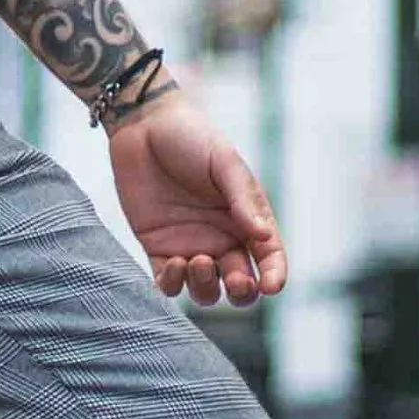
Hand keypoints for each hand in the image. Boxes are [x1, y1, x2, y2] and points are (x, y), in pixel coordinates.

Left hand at [107, 92, 285, 305]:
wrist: (143, 126)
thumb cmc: (191, 138)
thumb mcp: (223, 162)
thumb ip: (242, 199)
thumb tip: (263, 236)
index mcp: (247, 218)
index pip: (269, 256)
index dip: (274, 275)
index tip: (270, 286)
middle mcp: (222, 238)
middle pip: (240, 284)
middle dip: (241, 292)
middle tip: (234, 280)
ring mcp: (190, 246)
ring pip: (205, 290)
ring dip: (205, 287)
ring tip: (198, 262)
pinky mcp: (158, 248)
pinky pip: (169, 282)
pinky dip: (173, 284)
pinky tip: (174, 264)